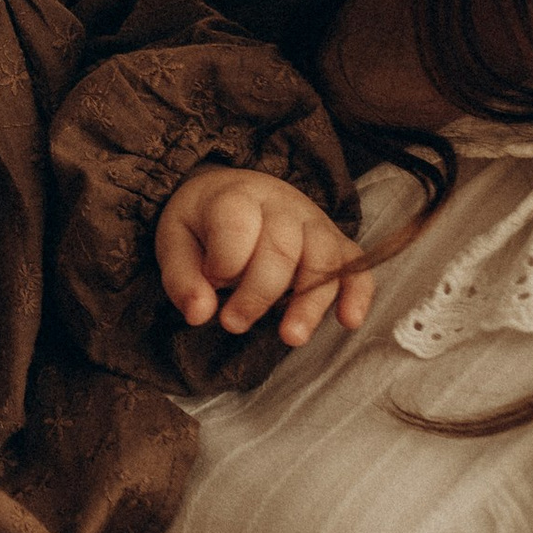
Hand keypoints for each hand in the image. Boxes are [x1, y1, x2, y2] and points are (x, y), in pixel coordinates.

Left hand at [157, 165, 372, 346]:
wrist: (232, 194)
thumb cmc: (202, 225)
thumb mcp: (175, 242)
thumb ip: (182, 278)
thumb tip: (200, 314)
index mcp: (235, 196)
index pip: (237, 225)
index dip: (224, 262)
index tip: (208, 286)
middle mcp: (281, 204)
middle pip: (282, 248)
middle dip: (259, 293)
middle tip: (233, 324)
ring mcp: (313, 221)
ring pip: (323, 258)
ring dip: (309, 302)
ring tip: (290, 338)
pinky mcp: (335, 241)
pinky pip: (355, 263)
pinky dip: (358, 292)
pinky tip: (349, 320)